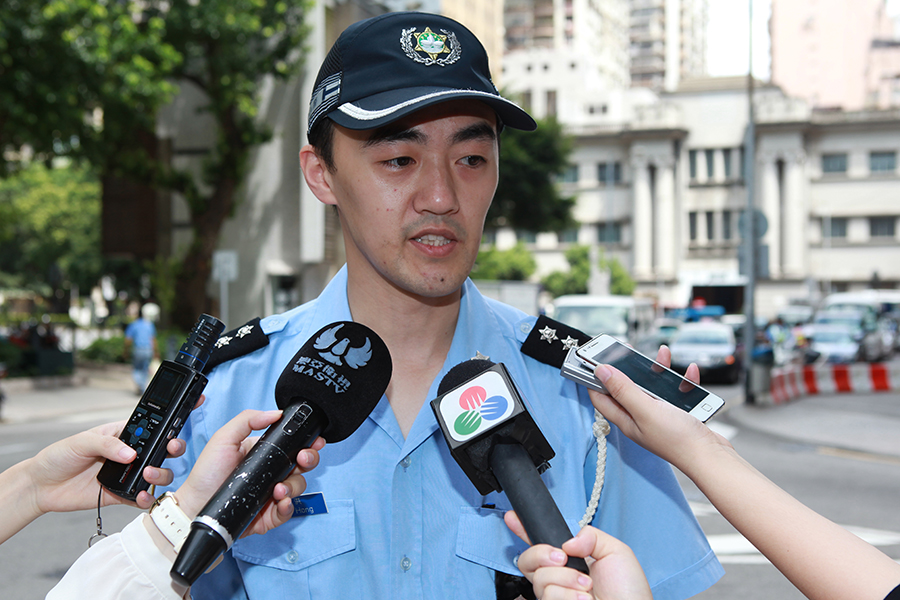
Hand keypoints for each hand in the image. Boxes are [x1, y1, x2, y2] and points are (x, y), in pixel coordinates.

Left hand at [26, 421, 185, 515]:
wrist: (41, 487)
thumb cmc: (58, 456)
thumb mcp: (80, 441)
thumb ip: (107, 444)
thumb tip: (131, 454)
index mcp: (124, 434)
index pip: (154, 423)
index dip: (174, 416)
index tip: (193, 405)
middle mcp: (132, 453)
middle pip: (164, 449)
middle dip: (175, 447)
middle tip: (171, 448)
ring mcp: (129, 474)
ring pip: (159, 473)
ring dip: (160, 474)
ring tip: (147, 475)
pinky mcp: (122, 494)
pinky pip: (142, 498)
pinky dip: (147, 499)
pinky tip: (140, 496)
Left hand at [173, 409, 324, 538]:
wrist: (194, 506)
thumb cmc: (206, 474)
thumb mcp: (224, 438)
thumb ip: (247, 420)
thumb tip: (276, 413)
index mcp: (264, 453)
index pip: (293, 445)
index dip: (307, 442)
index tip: (314, 440)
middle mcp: (270, 472)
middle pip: (302, 465)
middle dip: (309, 460)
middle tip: (303, 459)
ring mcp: (271, 494)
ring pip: (297, 487)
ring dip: (294, 486)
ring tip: (279, 489)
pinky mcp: (268, 515)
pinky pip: (287, 511)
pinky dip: (288, 507)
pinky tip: (280, 503)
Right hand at [505, 512, 651, 599]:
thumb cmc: (629, 592)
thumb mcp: (615, 551)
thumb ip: (590, 536)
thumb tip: (567, 542)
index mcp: (572, 559)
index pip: (542, 542)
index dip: (523, 529)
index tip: (513, 518)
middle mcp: (559, 577)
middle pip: (527, 559)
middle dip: (541, 553)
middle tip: (562, 559)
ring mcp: (556, 595)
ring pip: (540, 578)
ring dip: (567, 579)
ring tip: (586, 587)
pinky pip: (548, 594)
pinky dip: (569, 595)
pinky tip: (584, 599)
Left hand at [588, 346, 727, 469]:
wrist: (712, 458)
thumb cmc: (678, 440)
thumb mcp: (646, 410)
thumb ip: (623, 390)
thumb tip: (601, 371)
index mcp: (626, 420)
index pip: (600, 398)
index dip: (594, 378)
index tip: (593, 359)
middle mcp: (640, 418)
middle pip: (626, 388)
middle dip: (627, 368)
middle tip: (627, 351)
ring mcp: (659, 416)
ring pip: (653, 387)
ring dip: (658, 371)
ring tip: (663, 355)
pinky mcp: (677, 414)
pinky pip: (676, 392)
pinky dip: (682, 381)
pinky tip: (690, 373)